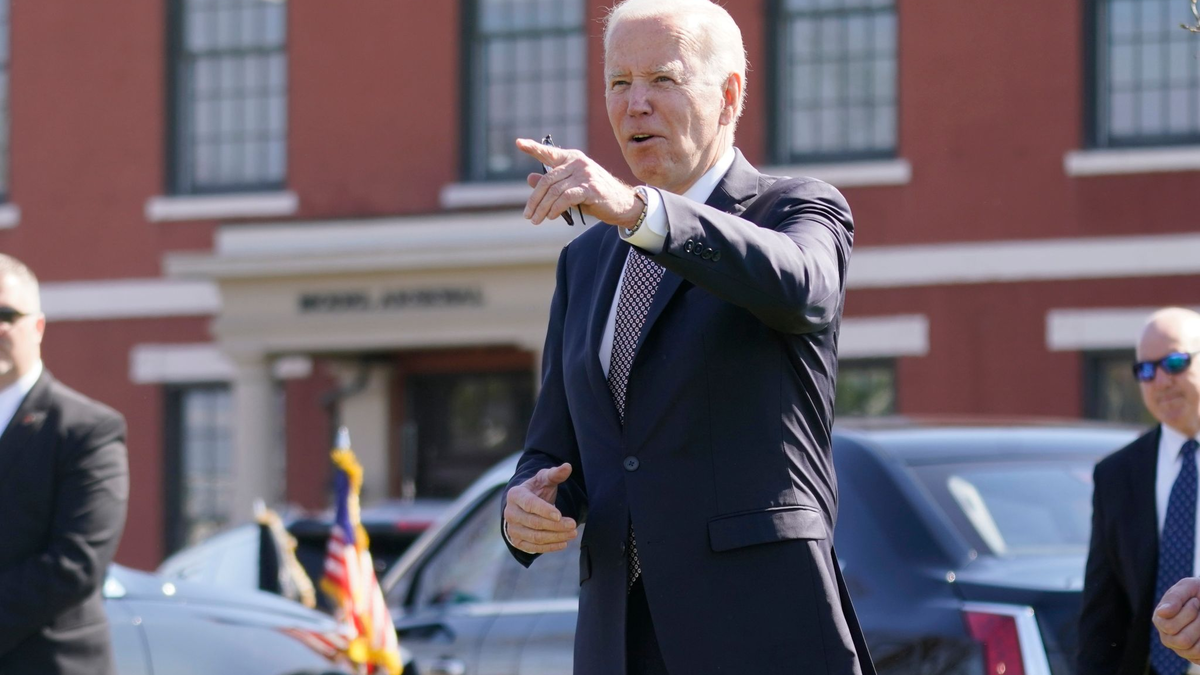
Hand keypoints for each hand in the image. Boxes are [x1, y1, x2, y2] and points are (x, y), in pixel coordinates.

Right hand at [503, 462, 577, 553]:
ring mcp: (512, 529)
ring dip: (556, 537)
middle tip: (573, 524)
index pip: (530, 504)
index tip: (560, 515)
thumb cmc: (536, 490)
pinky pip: (534, 547)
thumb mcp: (544, 480)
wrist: (523, 506)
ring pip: (535, 537)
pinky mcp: (517, 541)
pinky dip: (549, 547)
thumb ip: (555, 474)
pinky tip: (564, 543)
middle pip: (534, 522)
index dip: (544, 510)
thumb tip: (568, 467)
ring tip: (573, 533)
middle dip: (556, 525)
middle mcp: (510, 513)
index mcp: (515, 495)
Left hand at [515, 138, 643, 227]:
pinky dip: (556, 208)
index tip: (518, 143)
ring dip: (543, 208)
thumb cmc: (595, 196)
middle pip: (548, 180)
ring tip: (536, 220)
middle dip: (535, 199)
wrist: (623, 204)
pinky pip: (566, 198)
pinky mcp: (591, 188)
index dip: (533, 148)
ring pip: (555, 191)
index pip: (550, 153)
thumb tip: (529, 177)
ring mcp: (585, 174)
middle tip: (528, 216)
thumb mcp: (571, 188)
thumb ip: (552, 182)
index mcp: (573, 158)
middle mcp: (579, 162)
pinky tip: (552, 216)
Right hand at [1154, 577, 1199, 661]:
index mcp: (1160, 620)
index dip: (1188, 612)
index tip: (1195, 601)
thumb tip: (1162, 613)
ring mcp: (1180, 650)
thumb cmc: (1198, 593)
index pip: (1169, 626)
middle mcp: (1167, 637)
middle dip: (1198, 623)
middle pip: (1182, 640)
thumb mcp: (1187, 587)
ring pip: (1193, 650)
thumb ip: (1174, 598)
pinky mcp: (1193, 657)